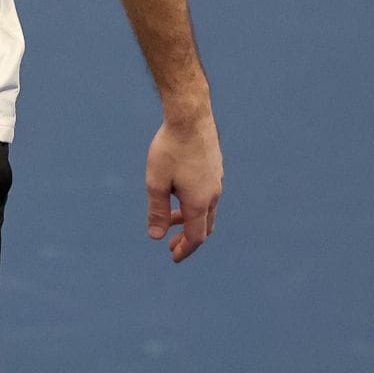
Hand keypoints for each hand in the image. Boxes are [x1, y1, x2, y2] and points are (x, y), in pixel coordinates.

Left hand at [145, 113, 223, 261]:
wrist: (190, 116)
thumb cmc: (170, 148)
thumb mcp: (156, 182)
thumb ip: (157, 211)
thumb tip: (157, 236)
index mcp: (199, 202)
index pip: (196, 237)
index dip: (184, 250)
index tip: (172, 257)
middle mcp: (213, 193)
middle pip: (204, 226)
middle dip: (188, 238)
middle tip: (172, 245)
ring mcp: (216, 179)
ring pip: (206, 209)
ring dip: (189, 219)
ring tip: (171, 218)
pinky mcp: (215, 167)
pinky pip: (208, 194)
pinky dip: (194, 203)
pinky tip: (179, 192)